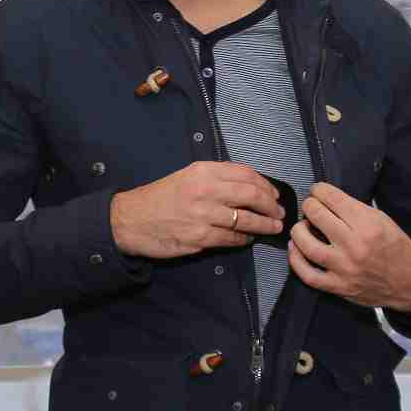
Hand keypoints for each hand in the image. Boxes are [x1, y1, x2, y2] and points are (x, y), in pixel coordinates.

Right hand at [111, 162, 283, 259]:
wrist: (130, 219)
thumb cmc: (160, 197)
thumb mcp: (187, 176)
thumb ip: (216, 177)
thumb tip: (249, 184)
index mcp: (203, 171)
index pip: (246, 174)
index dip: (266, 185)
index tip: (274, 193)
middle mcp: (205, 190)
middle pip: (252, 195)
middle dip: (272, 205)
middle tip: (280, 212)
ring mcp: (203, 215)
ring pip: (246, 220)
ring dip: (265, 225)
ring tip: (273, 227)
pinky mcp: (199, 238)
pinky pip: (232, 239)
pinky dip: (245, 239)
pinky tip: (249, 239)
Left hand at [288, 183, 410, 313]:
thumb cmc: (397, 249)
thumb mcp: (382, 219)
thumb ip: (354, 210)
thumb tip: (328, 200)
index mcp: (368, 224)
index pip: (332, 198)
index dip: (319, 190)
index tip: (317, 191)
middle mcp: (354, 245)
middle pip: (317, 215)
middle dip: (309, 205)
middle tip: (310, 206)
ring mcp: (345, 267)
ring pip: (307, 245)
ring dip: (298, 231)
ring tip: (301, 227)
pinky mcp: (339, 286)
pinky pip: (308, 275)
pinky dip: (296, 261)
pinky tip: (296, 250)